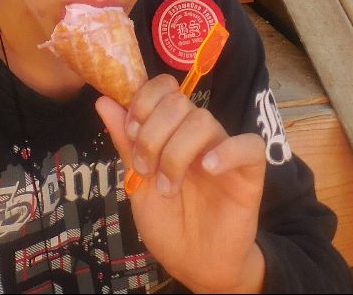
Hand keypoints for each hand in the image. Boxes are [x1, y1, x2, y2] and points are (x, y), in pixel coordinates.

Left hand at [96, 79, 265, 292]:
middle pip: (179, 102)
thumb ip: (125, 142)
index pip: (164, 87)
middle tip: (145, 169)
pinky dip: (227, 152)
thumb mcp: (137, 183)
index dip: (144, 100)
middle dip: (153, 133)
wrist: (195, 265)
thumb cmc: (168, 223)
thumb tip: (104, 101)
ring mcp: (224, 149)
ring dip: (177, 153)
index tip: (131, 131)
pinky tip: (208, 170)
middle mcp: (198, 133)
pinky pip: (249, 145)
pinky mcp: (249, 171)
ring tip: (168, 187)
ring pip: (203, 121)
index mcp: (172, 129)